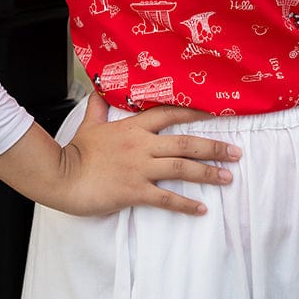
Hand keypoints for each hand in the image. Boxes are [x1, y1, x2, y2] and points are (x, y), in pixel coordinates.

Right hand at [52, 91, 240, 217]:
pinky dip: (186, 204)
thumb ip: (98, 107)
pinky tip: (202, 209)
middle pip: (186, 143)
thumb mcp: (90, 124)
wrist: (62, 175)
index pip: (170, 114)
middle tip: (236, 152)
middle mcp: (142, 145)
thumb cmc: (76, 151)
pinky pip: (167, 198)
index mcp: (134, 127)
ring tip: (228, 178)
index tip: (216, 113)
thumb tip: (98, 88)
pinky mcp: (135, 191)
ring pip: (182, 168)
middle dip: (214, 147)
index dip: (194, 112)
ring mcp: (140, 168)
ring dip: (208, 173)